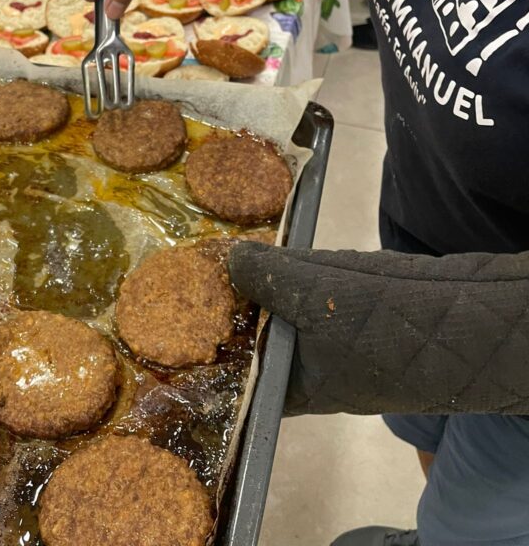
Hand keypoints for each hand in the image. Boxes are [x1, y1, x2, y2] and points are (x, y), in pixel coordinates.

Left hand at [229, 240, 528, 416]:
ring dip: (272, 296)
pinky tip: (288, 262)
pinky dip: (302, 288)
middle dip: (240, 313)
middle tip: (211, 276)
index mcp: (295, 391)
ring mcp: (339, 358)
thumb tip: (229, 258)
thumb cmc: (372, 322)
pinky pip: (317, 311)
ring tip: (241, 262)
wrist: (456, 320)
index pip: (241, 379)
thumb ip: (264, 275)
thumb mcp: (307, 290)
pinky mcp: (361, 333)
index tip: (191, 314)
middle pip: (261, 345)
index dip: (217, 349)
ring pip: (289, 324)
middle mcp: (313, 381)